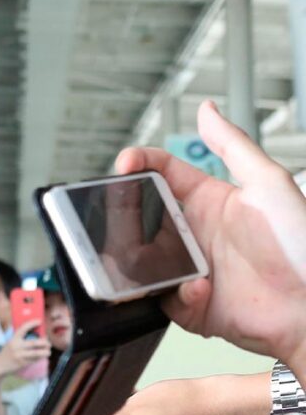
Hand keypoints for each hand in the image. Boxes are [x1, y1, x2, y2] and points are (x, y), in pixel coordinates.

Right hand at [0, 319, 50, 378]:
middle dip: (44, 342)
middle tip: (48, 343)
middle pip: (34, 342)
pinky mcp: (22, 363)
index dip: (32, 323)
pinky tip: (42, 357)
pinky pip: (34, 360)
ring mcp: (20, 356)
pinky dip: (40, 358)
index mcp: (13, 339)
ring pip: (36, 353)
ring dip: (45, 352)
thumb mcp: (11, 343)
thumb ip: (20, 339)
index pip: (23, 328)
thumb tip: (37, 334)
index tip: (40, 321)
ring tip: (48, 351)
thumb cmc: (8, 352)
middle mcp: (16, 347)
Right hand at [116, 101, 305, 376]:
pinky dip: (177, 295)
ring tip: (162, 262)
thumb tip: (207, 110)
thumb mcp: (268, 183)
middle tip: (127, 220)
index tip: (125, 165)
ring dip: (145, 264)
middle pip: (140, 220)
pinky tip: (200, 288)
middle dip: (127, 219)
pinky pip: (165, 300)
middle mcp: (195, 235)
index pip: (161, 174)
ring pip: (142, 263)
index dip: (138, 164)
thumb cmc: (302, 243)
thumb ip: (232, 144)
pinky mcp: (192, 305)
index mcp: (209, 201)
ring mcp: (191, 269)